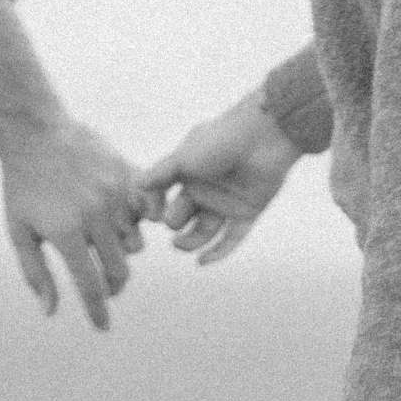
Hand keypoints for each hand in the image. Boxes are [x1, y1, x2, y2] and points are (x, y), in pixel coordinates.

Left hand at [0, 115, 147, 329]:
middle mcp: (95, 216)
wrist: (34, 130)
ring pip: (133, 244)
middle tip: (102, 286)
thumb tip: (51, 311)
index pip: (89, 285)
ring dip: (121, 253)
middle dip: (112, 286)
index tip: (102, 327)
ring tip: (103, 244)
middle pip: (118, 271)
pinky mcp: (127, 176)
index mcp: (66, 233)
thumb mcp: (19, 231)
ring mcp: (114, 195)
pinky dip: (136, 223)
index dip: (97, 311)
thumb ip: (36, 273)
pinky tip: (122, 223)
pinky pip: (143, 212)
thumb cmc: (22, 185)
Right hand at [141, 94, 301, 266]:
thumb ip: (161, 173)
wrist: (263, 137)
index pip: (166, 196)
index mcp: (188, 173)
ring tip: (180, 245)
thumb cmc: (220, 140)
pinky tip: (202, 262)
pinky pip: (232, 238)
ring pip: (206, 230)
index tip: (151, 214)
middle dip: (174, 224)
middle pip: (184, 216)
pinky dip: (219, 252)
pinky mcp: (248, 212)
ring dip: (192, 241)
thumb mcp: (184, 157)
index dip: (156, 206)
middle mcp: (206, 189)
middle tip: (170, 225)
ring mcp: (227, 202)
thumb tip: (137, 184)